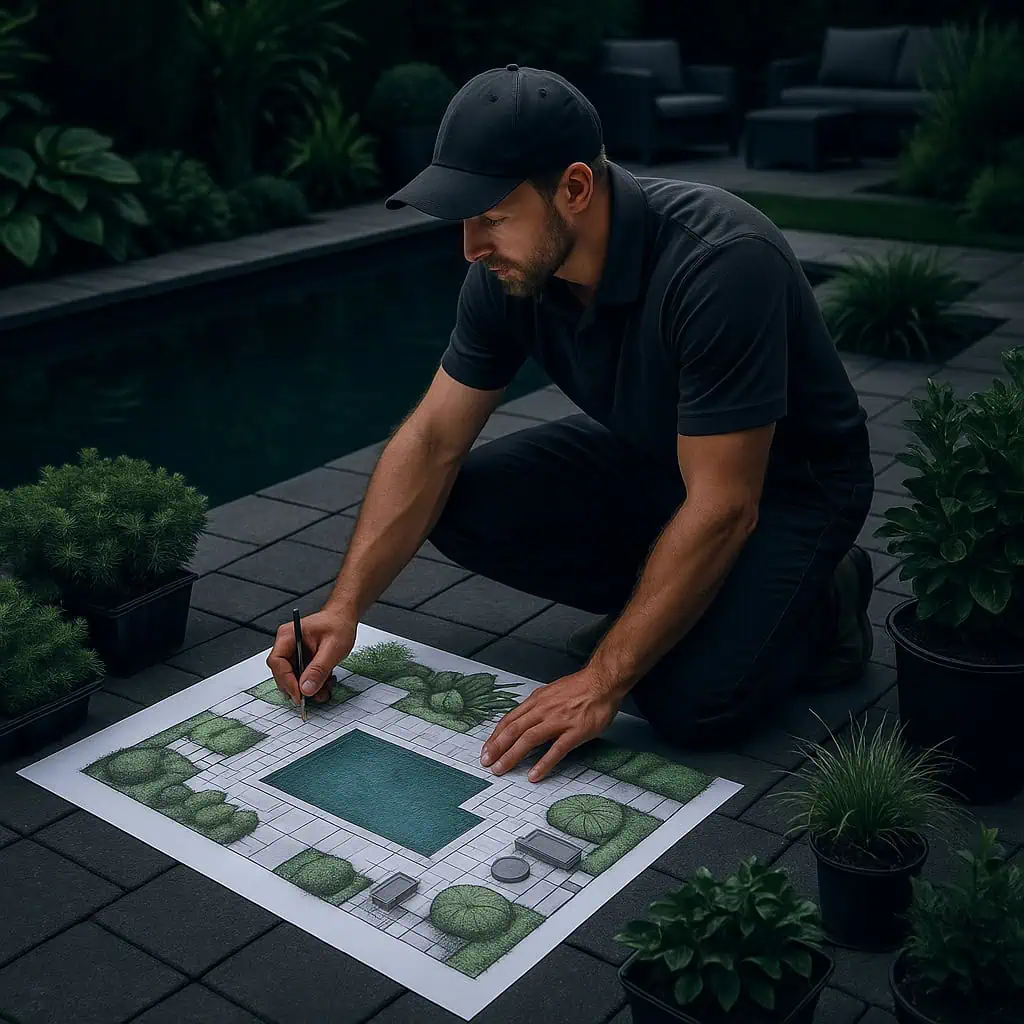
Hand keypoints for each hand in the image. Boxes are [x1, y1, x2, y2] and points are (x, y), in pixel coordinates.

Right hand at [267, 609, 355, 705]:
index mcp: (288, 636)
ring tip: (323, 690)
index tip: (299, 694)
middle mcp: (287, 645)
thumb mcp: (332, 648)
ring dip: (307, 688)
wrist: (344, 619)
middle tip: (311, 697)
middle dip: (297, 687)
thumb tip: (306, 689)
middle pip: (282, 672)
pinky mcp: (302, 660)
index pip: (277, 662)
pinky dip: (313, 684)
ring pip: (293, 678)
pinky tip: (326, 683)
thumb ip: (318, 669)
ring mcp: (294, 653)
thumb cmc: (338, 625)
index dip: (286, 680)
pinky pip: (302, 677)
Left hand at [480, 670, 621, 782]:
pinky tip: (534, 775)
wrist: (603, 682)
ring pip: (529, 739)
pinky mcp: (574, 732)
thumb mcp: (551, 692)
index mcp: (537, 700)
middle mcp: (543, 710)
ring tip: (501, 769)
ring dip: (512, 756)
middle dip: (497, 748)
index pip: (510, 719)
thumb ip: (537, 705)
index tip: (487, 748)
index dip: (496, 735)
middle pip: (514, 730)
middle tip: (487, 762)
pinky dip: (543, 763)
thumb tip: (523, 718)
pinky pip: (556, 750)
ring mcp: (558, 721)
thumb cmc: (579, 687)